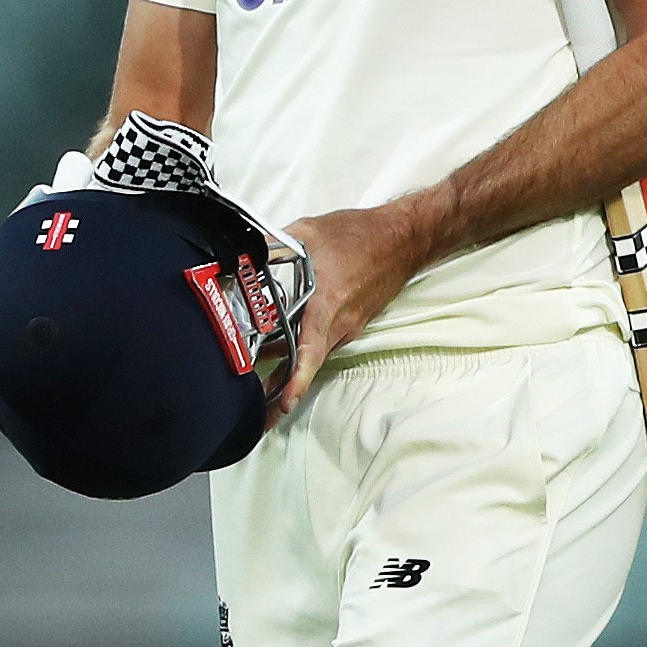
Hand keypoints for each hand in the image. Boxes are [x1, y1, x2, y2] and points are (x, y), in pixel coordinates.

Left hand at [269, 197, 446, 414]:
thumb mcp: (310, 232)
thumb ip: (272, 245)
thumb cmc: (362, 235)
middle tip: (258, 415)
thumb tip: (241, 252)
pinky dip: (305, 351)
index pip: (310, 351)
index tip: (283, 404)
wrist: (404, 238)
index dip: (296, 380)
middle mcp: (340, 322)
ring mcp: (349, 325)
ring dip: (291, 369)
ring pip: (315, 353)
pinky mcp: (354, 321)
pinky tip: (286, 348)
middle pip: (308, 363)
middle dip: (282, 389)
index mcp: (327, 303)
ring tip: (264, 387)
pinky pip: (325, 342)